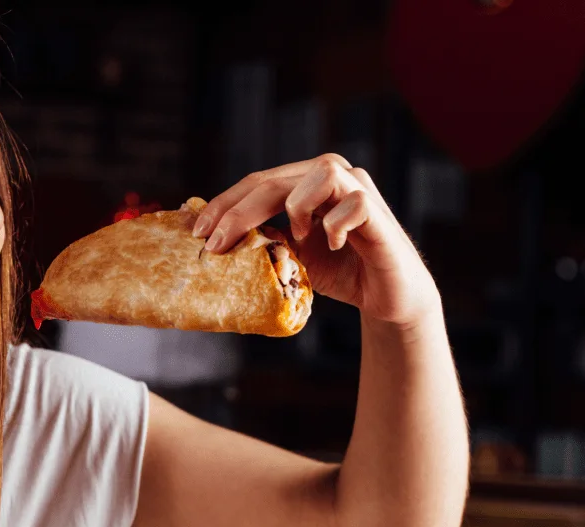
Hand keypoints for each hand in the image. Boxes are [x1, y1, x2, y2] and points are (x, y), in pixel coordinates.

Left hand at [192, 154, 439, 325]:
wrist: (386, 296)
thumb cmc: (339, 270)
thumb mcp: (291, 254)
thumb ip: (264, 237)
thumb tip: (216, 239)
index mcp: (306, 181)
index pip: (257, 182)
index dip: (225, 204)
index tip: (198, 232)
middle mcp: (332, 176)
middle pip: (274, 180)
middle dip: (238, 211)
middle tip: (215, 243)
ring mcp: (358, 188)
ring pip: (321, 173)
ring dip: (297, 206)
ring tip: (296, 237)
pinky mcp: (379, 211)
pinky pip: (355, 202)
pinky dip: (337, 224)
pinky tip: (334, 244)